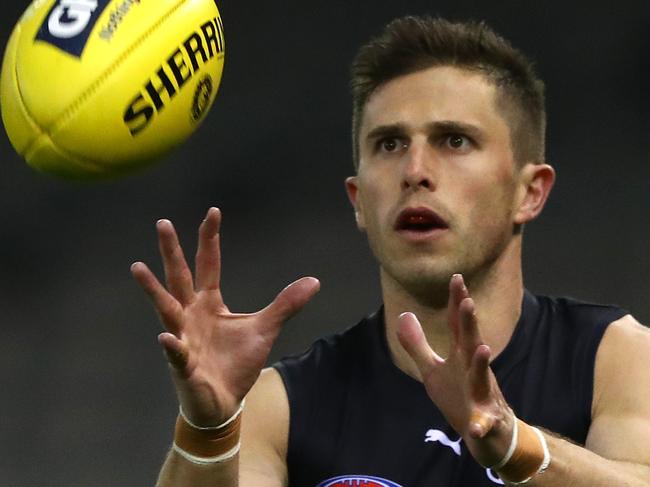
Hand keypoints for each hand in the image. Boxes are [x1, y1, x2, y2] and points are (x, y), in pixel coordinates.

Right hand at [131, 207, 319, 425]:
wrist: (226, 401)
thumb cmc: (237, 363)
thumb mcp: (265, 328)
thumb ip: (285, 304)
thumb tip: (314, 281)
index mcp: (210, 303)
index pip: (208, 265)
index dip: (210, 239)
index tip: (212, 212)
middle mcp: (191, 314)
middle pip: (180, 277)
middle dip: (172, 251)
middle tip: (163, 223)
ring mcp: (184, 337)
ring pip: (166, 309)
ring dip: (153, 290)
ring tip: (138, 267)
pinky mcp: (184, 365)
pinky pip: (176, 353)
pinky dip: (172, 345)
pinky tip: (167, 336)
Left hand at [396, 274, 512, 466]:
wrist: (487, 434)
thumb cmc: (459, 396)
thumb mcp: (432, 370)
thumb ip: (417, 344)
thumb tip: (403, 315)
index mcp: (461, 356)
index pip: (459, 325)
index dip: (457, 302)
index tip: (456, 277)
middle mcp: (473, 369)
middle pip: (471, 342)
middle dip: (470, 323)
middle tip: (468, 301)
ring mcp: (482, 394)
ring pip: (483, 377)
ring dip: (482, 363)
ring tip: (482, 347)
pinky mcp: (485, 419)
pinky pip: (484, 423)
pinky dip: (481, 424)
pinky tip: (475, 427)